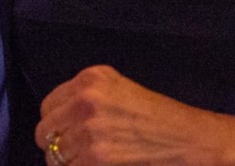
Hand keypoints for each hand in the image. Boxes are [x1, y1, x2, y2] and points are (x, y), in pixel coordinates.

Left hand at [35, 65, 234, 165]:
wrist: (190, 139)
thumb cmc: (160, 119)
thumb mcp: (120, 90)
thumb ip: (87, 97)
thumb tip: (58, 122)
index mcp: (91, 78)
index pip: (48, 106)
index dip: (56, 125)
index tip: (66, 136)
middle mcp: (85, 98)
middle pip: (45, 131)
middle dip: (56, 146)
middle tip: (75, 156)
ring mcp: (89, 128)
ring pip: (54, 156)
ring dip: (67, 164)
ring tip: (88, 162)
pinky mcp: (95, 156)